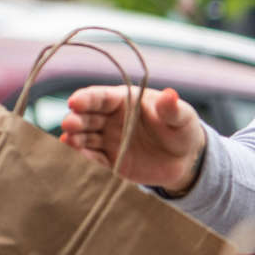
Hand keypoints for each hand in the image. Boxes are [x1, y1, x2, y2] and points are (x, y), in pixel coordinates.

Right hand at [60, 85, 204, 190]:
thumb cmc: (182, 129)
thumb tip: (170, 94)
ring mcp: (109, 139)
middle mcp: (111, 118)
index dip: (86, 98)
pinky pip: (94, 157)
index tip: (75, 102)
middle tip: (69, 124)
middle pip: (87, 116)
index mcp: (125, 101)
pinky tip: (79, 154)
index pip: (100, 97)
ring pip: (85, 136)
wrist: (185, 160)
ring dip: (75, 137)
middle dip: (76, 119)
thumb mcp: (182, 117)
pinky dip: (85, 156)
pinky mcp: (110, 160)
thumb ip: (172, 109)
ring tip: (69, 140)